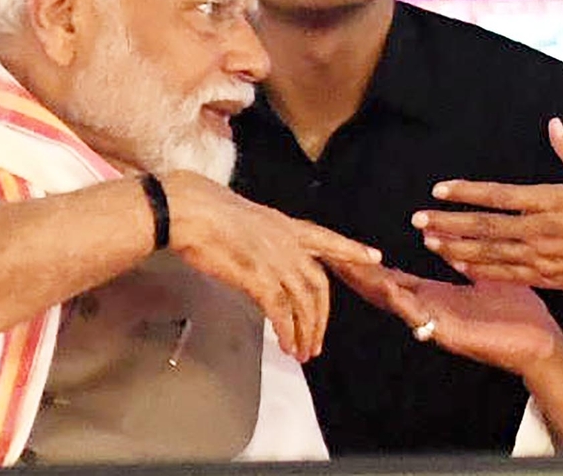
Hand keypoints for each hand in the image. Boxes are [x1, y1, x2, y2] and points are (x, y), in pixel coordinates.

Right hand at [158, 169, 380, 361]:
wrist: (188, 210)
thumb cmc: (207, 211)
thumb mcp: (249, 220)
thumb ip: (266, 240)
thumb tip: (267, 258)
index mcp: (287, 226)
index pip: (328, 239)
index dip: (351, 250)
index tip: (374, 257)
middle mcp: (288, 243)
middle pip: (319, 285)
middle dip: (321, 318)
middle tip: (318, 343)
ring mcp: (276, 260)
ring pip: (304, 303)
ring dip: (306, 332)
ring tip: (303, 353)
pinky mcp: (258, 277)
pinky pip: (281, 311)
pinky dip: (287, 331)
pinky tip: (286, 345)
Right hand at [329, 263, 562, 453]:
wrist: (541, 343)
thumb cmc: (516, 312)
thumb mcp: (483, 275)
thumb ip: (460, 255)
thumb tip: (437, 231)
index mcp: (437, 297)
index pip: (394, 278)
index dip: (370, 265)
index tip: (345, 249)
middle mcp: (431, 310)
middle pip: (385, 291)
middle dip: (359, 274)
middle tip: (332, 255)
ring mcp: (437, 324)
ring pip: (396, 304)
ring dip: (372, 286)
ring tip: (349, 268)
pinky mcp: (450, 334)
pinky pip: (422, 318)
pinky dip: (404, 302)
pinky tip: (389, 287)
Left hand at [412, 118, 562, 295]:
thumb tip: (554, 124)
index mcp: (553, 200)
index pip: (499, 195)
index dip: (466, 192)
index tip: (439, 189)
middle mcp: (543, 230)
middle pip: (486, 227)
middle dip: (449, 223)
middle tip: (419, 220)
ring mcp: (546, 257)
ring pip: (491, 254)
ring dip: (458, 248)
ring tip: (430, 243)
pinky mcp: (552, 278)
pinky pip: (510, 276)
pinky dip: (482, 271)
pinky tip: (461, 267)